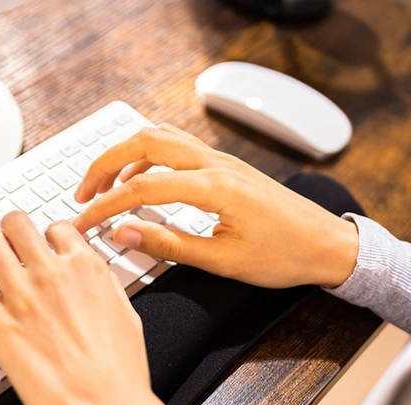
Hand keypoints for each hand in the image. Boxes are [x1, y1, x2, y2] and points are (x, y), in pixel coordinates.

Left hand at [0, 212, 177, 404]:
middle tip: (11, 246)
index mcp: (87, 269)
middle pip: (16, 223)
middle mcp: (52, 275)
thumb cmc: (120, 373)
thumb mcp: (125, 313)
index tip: (42, 248)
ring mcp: (22, 298)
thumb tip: (88, 272)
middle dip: (12, 232)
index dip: (47, 237)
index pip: (55, 227)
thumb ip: (102, 285)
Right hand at [72, 125, 358, 288]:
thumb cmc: (285, 257)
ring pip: (160, 135)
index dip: (105, 205)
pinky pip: (178, 143)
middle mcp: (216, 164)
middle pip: (144, 142)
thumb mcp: (223, 262)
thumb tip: (123, 234)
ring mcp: (222, 159)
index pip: (142, 187)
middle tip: (81, 194)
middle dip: (105, 164)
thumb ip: (169, 245)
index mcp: (215, 188)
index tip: (82, 222)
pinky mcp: (226, 164)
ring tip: (103, 184)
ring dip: (125, 154)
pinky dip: (148, 153)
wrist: (329, 245)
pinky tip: (139, 176)